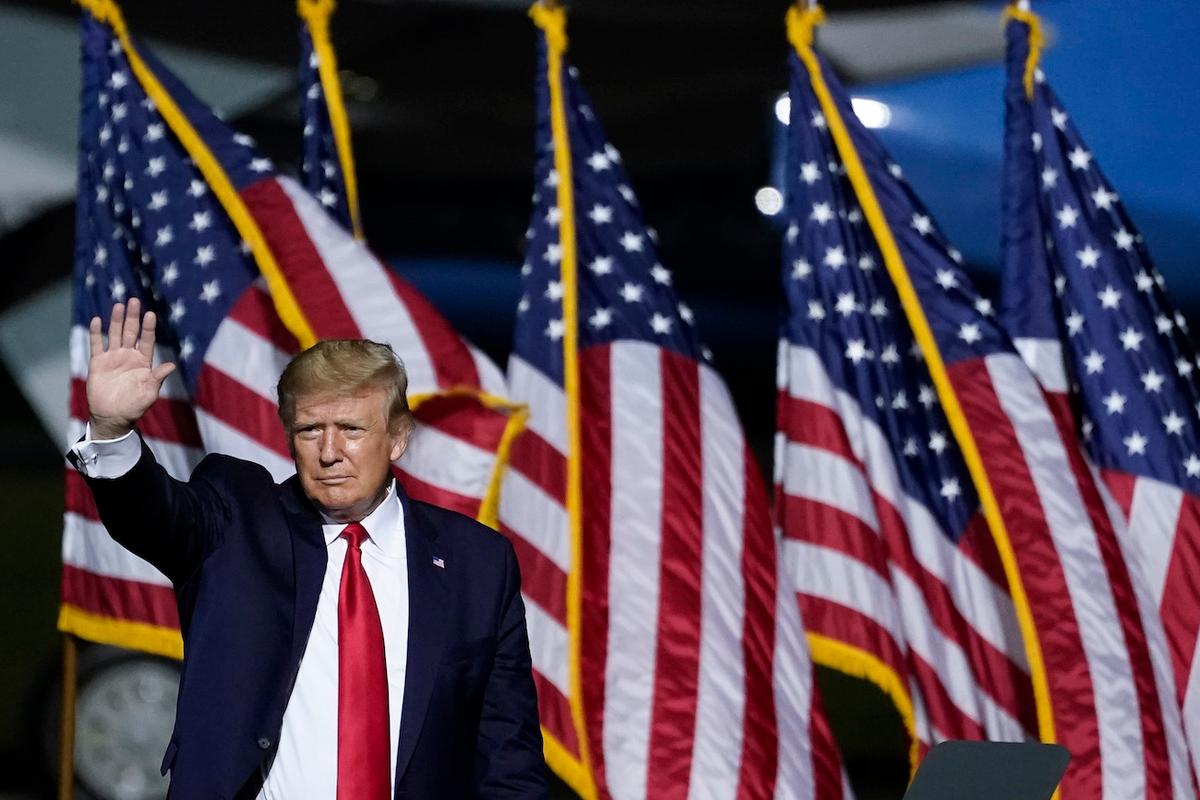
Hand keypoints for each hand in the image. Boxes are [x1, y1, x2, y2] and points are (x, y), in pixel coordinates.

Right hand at [87, 298, 176, 439]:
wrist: (113, 416)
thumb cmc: (134, 406)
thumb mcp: (149, 392)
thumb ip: (158, 377)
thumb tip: (171, 365)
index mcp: (143, 362)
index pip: (147, 340)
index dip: (148, 328)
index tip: (150, 314)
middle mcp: (128, 356)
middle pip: (131, 332)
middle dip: (133, 317)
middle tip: (134, 301)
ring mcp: (113, 358)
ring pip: (115, 335)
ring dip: (116, 320)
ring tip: (119, 305)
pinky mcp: (98, 363)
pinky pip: (96, 345)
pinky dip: (96, 333)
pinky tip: (96, 320)